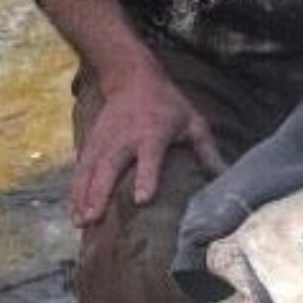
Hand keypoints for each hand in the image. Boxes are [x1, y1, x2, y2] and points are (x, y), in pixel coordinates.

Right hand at [72, 63, 223, 225]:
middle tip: (92, 220)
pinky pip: (81, 171)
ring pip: (90, 172)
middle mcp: (124, 139)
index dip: (147, 178)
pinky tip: (74, 213)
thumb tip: (227, 177)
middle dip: (99, 194)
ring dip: (83, 198)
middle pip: (109, 168)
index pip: (150, 158)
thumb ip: (207, 150)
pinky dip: (76, 192)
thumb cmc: (169, 105)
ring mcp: (104, 142)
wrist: (132, 79)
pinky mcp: (91, 144)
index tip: (142, 199)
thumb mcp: (193, 122)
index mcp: (153, 134)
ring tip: (81, 223)